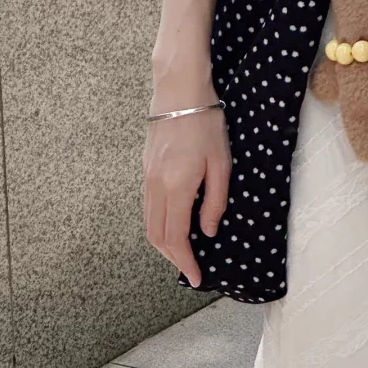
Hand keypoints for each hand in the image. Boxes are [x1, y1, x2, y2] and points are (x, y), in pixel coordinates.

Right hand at [143, 94, 229, 288]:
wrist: (179, 91)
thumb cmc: (206, 124)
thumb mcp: (221, 166)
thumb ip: (214, 203)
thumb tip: (208, 232)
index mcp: (177, 187)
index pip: (176, 237)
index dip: (185, 262)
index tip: (196, 277)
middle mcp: (156, 186)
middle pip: (156, 236)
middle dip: (173, 258)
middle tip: (191, 269)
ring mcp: (147, 178)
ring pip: (149, 223)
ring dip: (164, 244)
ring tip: (183, 253)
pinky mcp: (146, 170)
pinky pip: (148, 208)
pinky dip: (159, 225)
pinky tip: (174, 227)